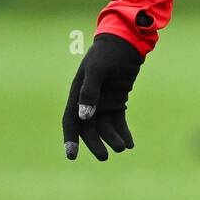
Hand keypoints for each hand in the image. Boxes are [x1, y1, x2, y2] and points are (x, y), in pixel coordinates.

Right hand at [62, 33, 144, 160]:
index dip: (70, 139)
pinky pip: (118, 121)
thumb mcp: (97, 70)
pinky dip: (123, 132)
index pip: (70, 120)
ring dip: (113, 138)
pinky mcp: (118, 101)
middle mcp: (88, 100)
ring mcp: (104, 101)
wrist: (126, 42)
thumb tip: (84, 117)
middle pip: (89, 128)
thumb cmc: (107, 53)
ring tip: (123, 148)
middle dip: (95, 143)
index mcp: (77, 93)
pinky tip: (130, 143)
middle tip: (104, 157)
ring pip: (105, 127)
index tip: (72, 155)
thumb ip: (89, 92)